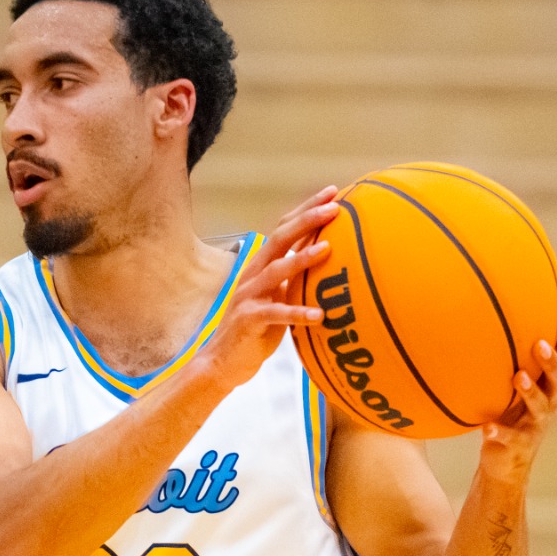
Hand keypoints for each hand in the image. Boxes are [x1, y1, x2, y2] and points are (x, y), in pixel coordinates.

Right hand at [198, 187, 342, 393]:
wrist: (222, 362)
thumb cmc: (257, 330)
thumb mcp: (279, 298)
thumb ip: (295, 279)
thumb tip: (328, 260)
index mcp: (262, 266)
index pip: (285, 230)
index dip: (307, 210)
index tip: (333, 193)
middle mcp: (253, 274)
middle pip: (280, 239)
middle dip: (307, 220)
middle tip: (334, 207)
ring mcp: (248, 295)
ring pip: (276, 271)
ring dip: (303, 259)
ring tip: (329, 249)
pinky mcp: (248, 320)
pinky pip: (275, 314)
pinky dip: (297, 314)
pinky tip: (319, 316)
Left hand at [479, 295, 556, 484]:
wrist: (506, 460)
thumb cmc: (508, 410)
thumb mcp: (509, 380)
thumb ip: (505, 353)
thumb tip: (481, 308)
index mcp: (549, 380)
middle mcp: (550, 399)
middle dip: (552, 361)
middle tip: (539, 345)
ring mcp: (537, 423)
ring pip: (541, 406)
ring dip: (530, 391)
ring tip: (518, 378)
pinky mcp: (520, 445)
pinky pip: (511, 438)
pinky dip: (500, 432)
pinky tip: (487, 428)